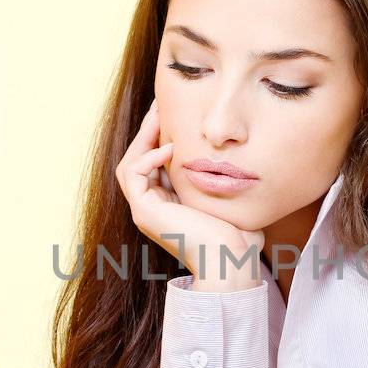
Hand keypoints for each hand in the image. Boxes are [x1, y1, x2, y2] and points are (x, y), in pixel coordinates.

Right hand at [115, 97, 265, 283]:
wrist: (232, 262)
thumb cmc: (238, 238)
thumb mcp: (228, 200)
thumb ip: (223, 181)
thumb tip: (237, 161)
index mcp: (170, 207)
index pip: (156, 165)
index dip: (161, 139)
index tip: (175, 114)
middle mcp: (152, 209)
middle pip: (139, 161)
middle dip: (148, 132)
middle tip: (161, 105)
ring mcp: (145, 212)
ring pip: (130, 165)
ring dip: (143, 138)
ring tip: (159, 115)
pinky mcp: (143, 212)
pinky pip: (132, 175)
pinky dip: (148, 158)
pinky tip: (170, 148)